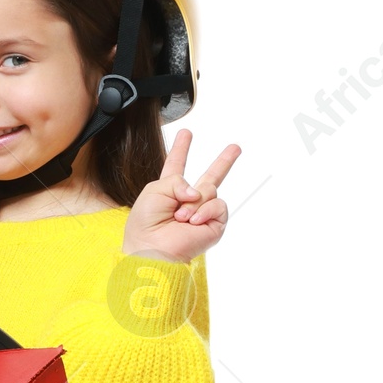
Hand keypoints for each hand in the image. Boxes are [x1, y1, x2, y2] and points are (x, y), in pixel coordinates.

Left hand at [122, 130, 240, 262]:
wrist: (153, 249)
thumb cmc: (146, 224)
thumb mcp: (154, 190)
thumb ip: (176, 179)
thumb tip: (197, 193)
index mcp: (169, 191)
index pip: (176, 165)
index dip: (181, 149)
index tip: (186, 133)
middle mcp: (188, 200)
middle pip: (210, 177)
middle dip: (224, 162)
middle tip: (235, 147)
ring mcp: (202, 212)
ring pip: (210, 188)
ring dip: (193, 202)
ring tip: (181, 218)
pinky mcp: (214, 224)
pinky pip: (218, 205)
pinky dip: (205, 210)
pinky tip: (193, 222)